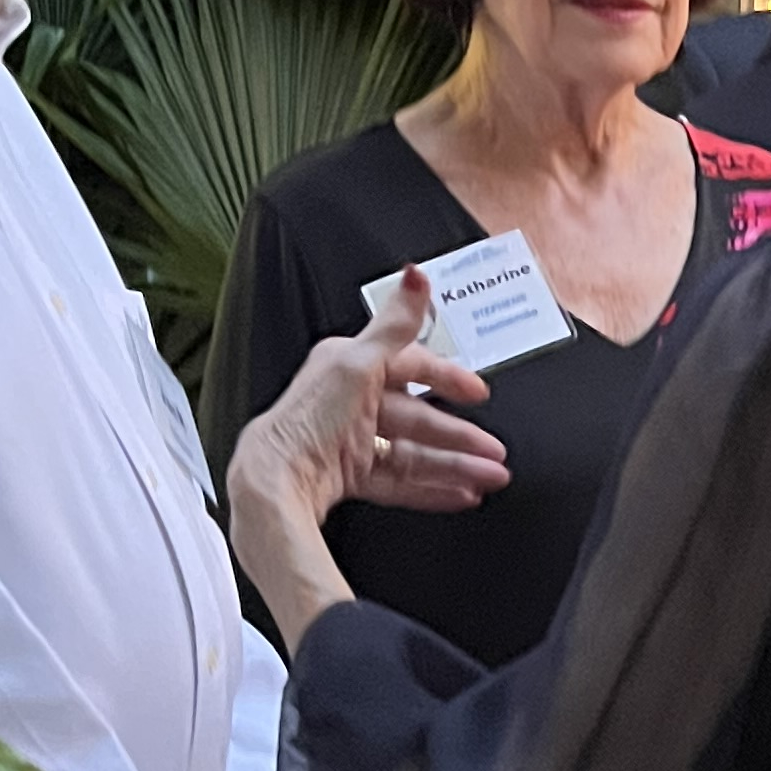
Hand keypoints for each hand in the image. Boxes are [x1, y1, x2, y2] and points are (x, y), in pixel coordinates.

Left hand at [229, 271, 505, 644]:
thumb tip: (415, 276)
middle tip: (494, 449)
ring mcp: (351, 441)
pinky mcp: (348, 475)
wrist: (276, 479)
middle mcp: (351, 402)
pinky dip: (432, 489)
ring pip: (415, 452)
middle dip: (461, 436)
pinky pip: (400, 481)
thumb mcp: (358, 363)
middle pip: (418, 418)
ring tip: (488, 477)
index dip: (447, 377)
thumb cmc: (306, 420)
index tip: (477, 391)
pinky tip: (459, 494)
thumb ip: (395, 324)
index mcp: (350, 367)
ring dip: (455, 465)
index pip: (410, 366)